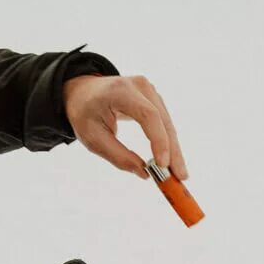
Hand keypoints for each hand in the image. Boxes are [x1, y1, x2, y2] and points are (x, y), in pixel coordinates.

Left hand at [63, 74, 187, 180]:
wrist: (83, 92)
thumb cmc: (85, 114)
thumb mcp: (93, 138)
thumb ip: (118, 156)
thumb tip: (145, 174)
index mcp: (121, 92)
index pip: (148, 115)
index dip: (159, 140)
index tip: (163, 165)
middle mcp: (140, 86)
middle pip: (163, 121)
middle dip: (173, 151)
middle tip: (181, 177)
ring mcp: (149, 90)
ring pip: (167, 124)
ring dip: (174, 150)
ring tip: (179, 174)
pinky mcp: (153, 98)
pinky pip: (164, 123)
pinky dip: (168, 142)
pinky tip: (173, 161)